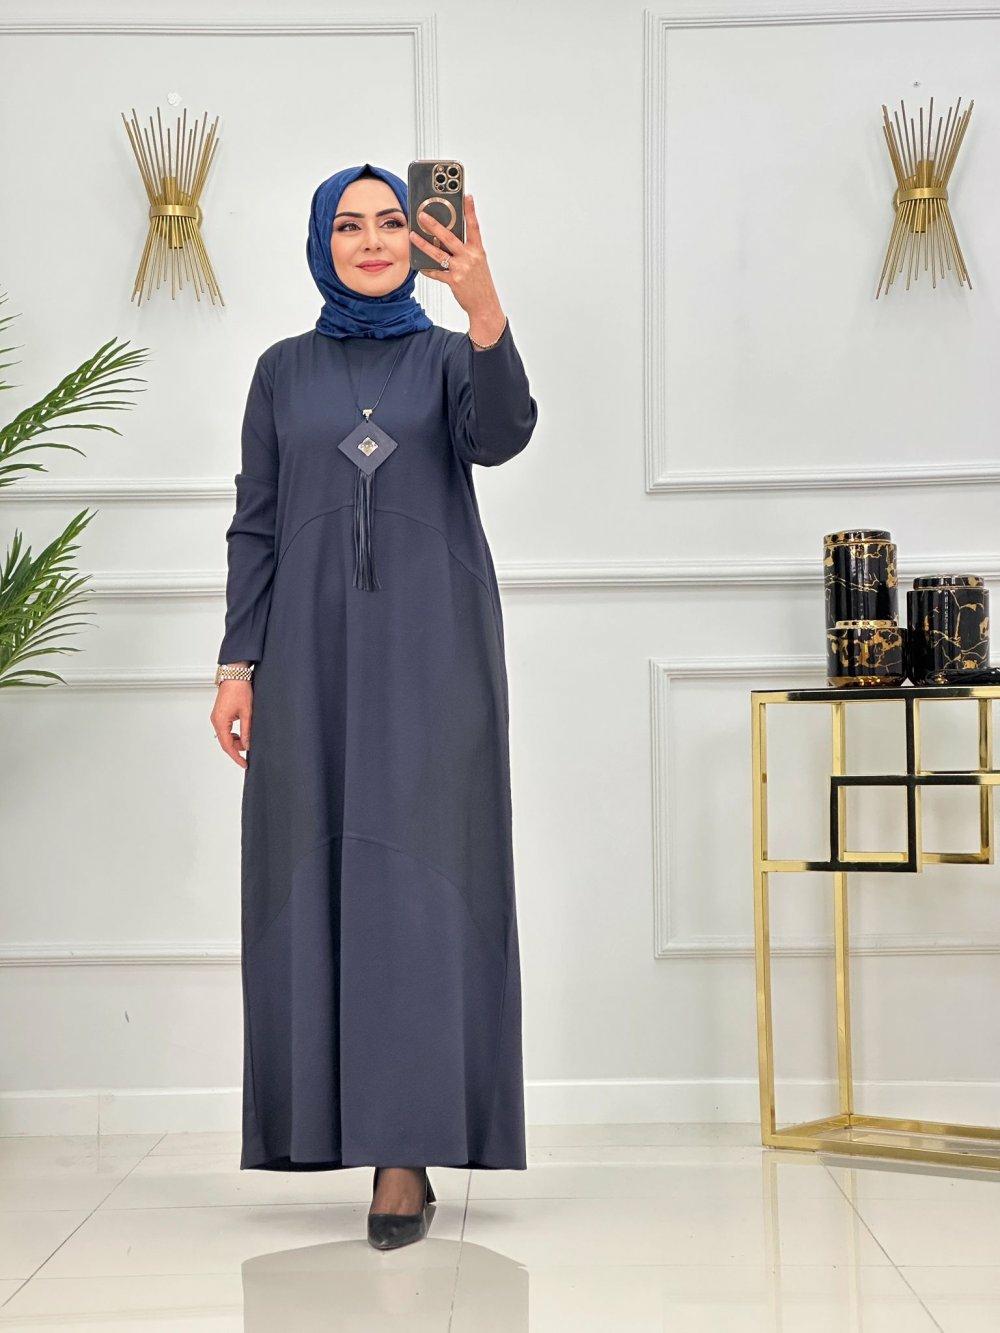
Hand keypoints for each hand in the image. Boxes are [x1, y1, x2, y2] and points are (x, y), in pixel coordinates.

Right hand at [211, 680, 252, 768]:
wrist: (235, 675)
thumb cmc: (240, 690)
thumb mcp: (247, 712)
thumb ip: (247, 730)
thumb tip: (247, 745)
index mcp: (220, 722)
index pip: (227, 745)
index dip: (236, 757)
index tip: (244, 764)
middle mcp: (216, 721)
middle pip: (225, 742)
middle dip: (237, 748)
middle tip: (249, 751)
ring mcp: (217, 718)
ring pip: (225, 736)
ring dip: (236, 740)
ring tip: (248, 738)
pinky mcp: (220, 714)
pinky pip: (225, 729)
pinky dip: (233, 734)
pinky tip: (242, 732)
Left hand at [409, 195, 505, 338]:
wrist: (485, 305)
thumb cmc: (481, 284)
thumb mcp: (478, 263)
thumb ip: (466, 251)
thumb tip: (447, 241)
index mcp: (478, 251)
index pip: (474, 227)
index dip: (470, 211)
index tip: (467, 196)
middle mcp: (469, 258)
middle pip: (449, 237)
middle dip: (434, 225)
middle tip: (423, 215)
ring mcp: (461, 269)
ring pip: (438, 253)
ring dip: (423, 244)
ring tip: (413, 236)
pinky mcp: (453, 281)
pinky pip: (436, 273)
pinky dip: (428, 269)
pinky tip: (420, 265)